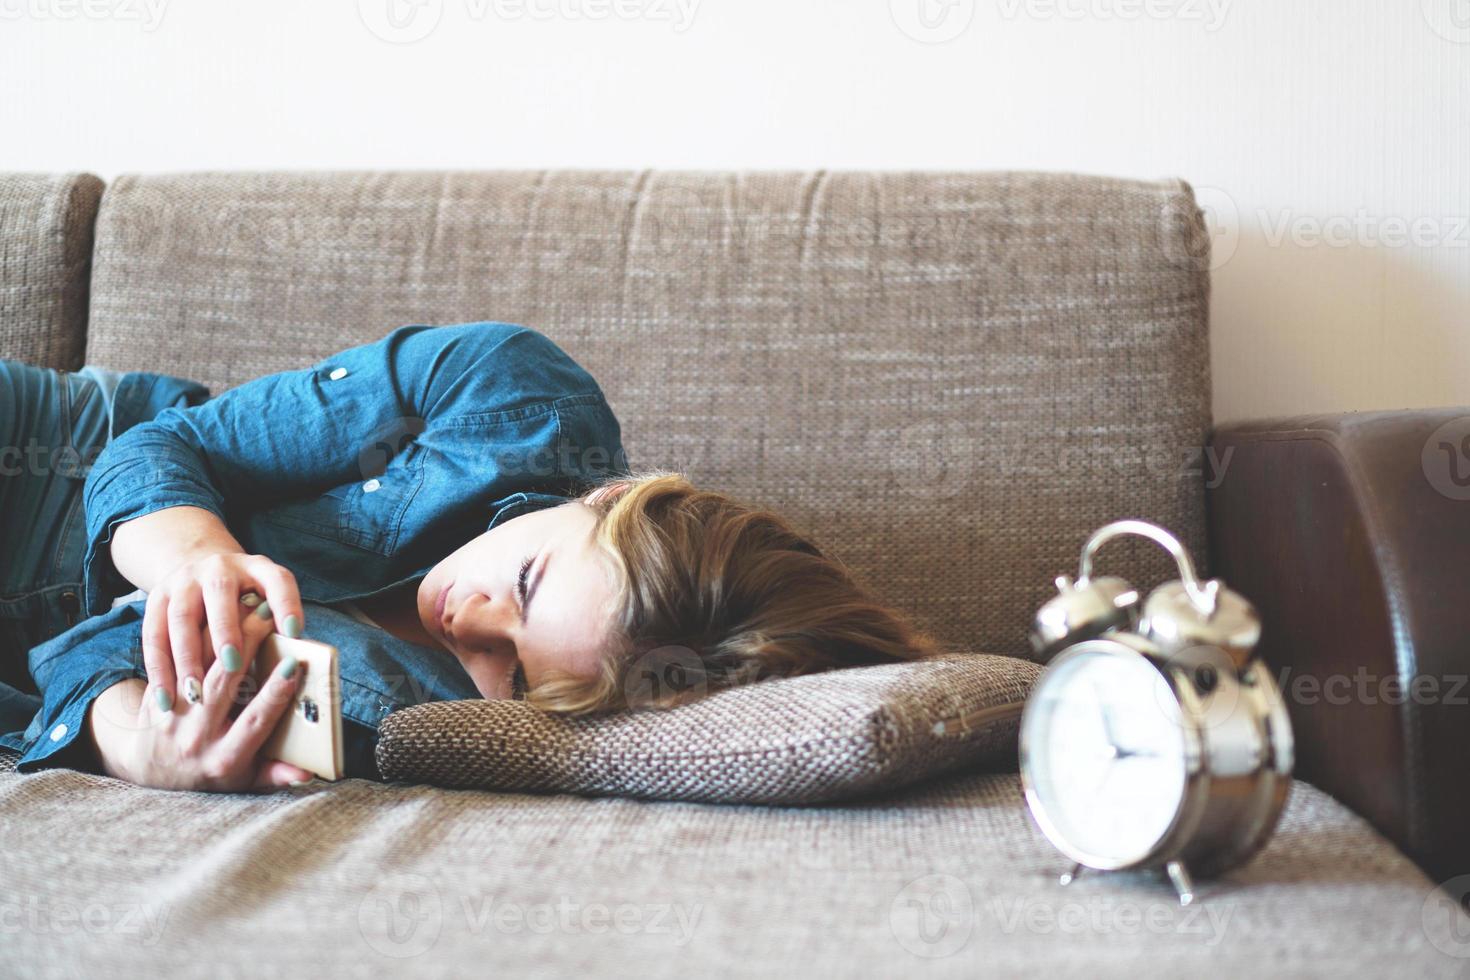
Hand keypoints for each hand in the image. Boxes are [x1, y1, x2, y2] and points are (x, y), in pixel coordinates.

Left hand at [87, 601, 312, 790]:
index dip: (276, 693)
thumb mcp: (243, 781)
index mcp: (225, 759)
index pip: (256, 720)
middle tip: (269, 615)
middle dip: (248, 646)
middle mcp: (196, 739)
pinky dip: (197, 636)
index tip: (295, 665)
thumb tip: (307, 774)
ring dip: (222, 633)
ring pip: (198, 667)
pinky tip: (215, 613)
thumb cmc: (209, 773)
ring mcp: (171, 719)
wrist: (147, 771)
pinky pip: (177, 661)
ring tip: (244, 606)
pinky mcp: (156, 699)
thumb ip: (275, 775)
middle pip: (224, 684)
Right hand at [142, 551, 304, 711]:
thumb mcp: (266, 601)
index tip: (294, 632)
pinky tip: (166, 697)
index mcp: (258, 568)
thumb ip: (277, 625)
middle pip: (220, 592)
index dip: (287, 603)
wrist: (199, 569)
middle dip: (225, 630)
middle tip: (232, 665)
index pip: (277, 579)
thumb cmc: (245, 601)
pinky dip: (158, 668)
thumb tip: (295, 667)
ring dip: (187, 656)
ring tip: (196, 693)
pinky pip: (153, 635)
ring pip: (182, 616)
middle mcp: (219, 568)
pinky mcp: (157, 598)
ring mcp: (184, 580)